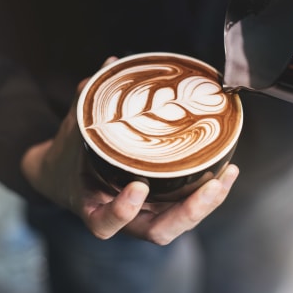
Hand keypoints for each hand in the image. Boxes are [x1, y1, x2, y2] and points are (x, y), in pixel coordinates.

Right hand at [21, 57, 238, 244]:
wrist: (65, 172)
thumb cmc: (68, 153)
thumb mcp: (73, 126)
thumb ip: (88, 97)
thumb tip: (112, 62)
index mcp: (92, 205)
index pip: (104, 223)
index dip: (121, 212)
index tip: (137, 186)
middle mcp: (123, 216)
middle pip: (158, 231)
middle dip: (188, 212)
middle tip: (212, 185)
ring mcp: (144, 212)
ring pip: (177, 222)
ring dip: (206, 204)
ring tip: (227, 175)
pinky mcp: (158, 203)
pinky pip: (185, 206)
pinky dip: (206, 195)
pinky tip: (226, 171)